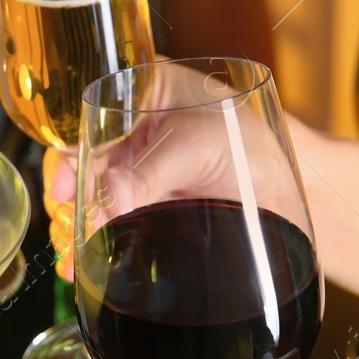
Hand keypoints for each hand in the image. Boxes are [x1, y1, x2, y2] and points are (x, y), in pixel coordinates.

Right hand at [49, 65, 303, 280]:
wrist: (294, 193)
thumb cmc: (256, 146)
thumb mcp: (200, 145)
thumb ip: (152, 170)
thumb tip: (110, 198)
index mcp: (142, 91)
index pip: (87, 116)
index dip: (67, 149)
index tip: (64, 185)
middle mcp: (133, 130)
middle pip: (81, 161)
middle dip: (70, 196)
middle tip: (73, 227)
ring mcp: (140, 171)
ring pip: (92, 196)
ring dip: (79, 225)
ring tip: (76, 257)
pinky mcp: (148, 207)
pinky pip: (111, 222)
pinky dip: (95, 244)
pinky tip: (84, 266)